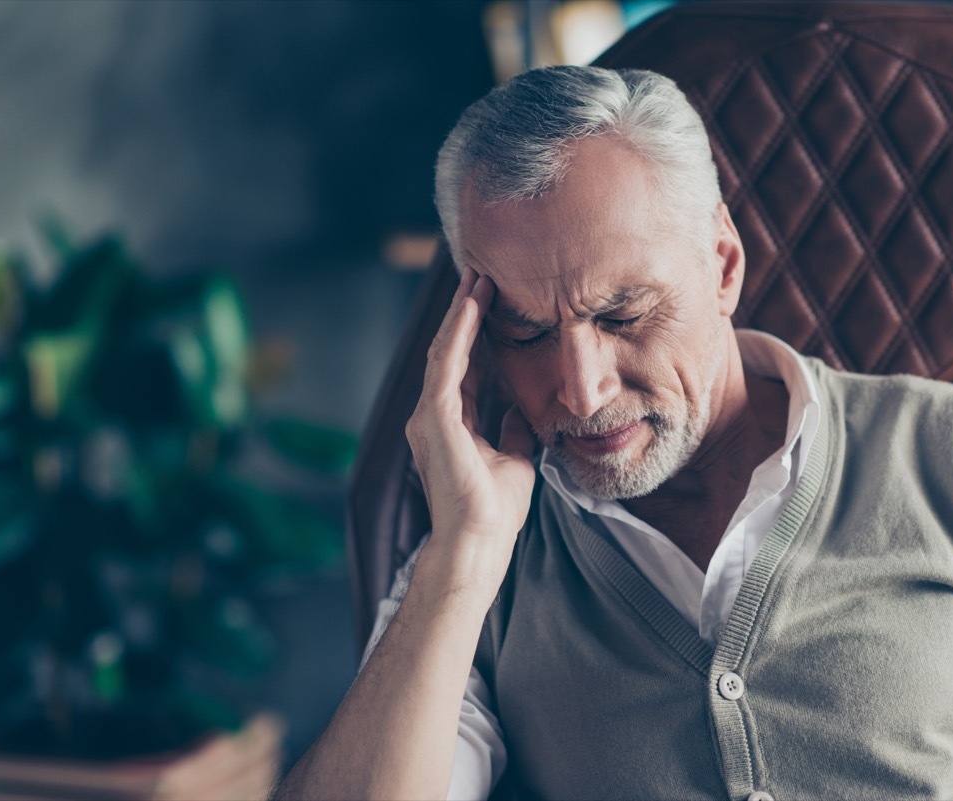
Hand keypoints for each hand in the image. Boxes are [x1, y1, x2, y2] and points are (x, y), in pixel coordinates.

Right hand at [405, 268, 536, 586]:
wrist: (481, 540)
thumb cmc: (495, 508)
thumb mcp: (513, 456)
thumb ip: (511, 428)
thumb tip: (522, 407)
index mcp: (452, 424)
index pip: (464, 367)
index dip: (477, 334)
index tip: (491, 302)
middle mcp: (434, 416)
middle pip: (451, 351)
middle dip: (465, 313)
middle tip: (480, 275)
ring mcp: (430, 417)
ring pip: (446, 351)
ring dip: (461, 314)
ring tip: (476, 279)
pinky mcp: (434, 419)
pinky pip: (447, 365)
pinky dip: (459, 333)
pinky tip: (471, 306)